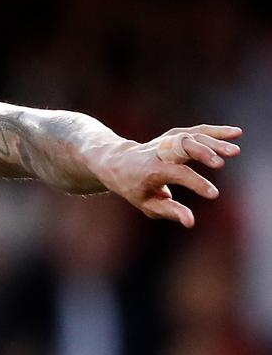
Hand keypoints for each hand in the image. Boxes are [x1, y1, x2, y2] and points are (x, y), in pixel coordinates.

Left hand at [96, 124, 241, 226]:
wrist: (117, 162)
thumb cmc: (133, 188)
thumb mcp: (146, 204)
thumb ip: (169, 211)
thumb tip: (191, 222)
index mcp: (151, 169)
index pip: (176, 174)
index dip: (195, 183)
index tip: (213, 194)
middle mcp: (159, 152)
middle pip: (183, 148)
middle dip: (201, 153)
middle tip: (221, 163)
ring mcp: (167, 141)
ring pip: (192, 137)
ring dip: (215, 142)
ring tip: (235, 151)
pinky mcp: (175, 136)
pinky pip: (197, 131)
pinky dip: (216, 131)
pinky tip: (236, 133)